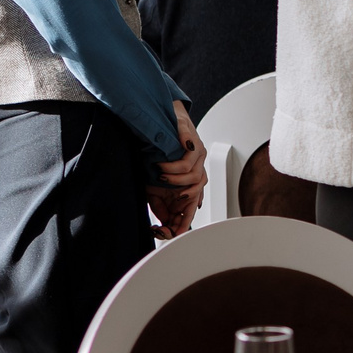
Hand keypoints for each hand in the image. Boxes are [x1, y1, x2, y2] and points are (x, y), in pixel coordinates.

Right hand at [147, 102, 207, 238]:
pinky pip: (189, 162)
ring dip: (175, 182)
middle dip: (180, 210)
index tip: (167, 232)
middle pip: (196, 197)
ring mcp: (198, 157)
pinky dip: (174, 168)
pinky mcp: (195, 143)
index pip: (191, 207)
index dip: (182, 222)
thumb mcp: (154, 184)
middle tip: (163, 216)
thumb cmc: (158, 151)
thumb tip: (164, 223)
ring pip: (195, 180)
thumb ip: (161, 202)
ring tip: (160, 177)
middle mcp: (197, 170)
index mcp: (188, 182)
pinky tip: (162, 167)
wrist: (160, 119)